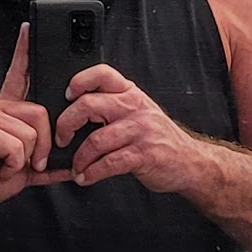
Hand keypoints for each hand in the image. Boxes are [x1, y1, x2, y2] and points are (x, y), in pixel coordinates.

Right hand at [0, 24, 70, 209]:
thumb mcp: (22, 169)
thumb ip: (45, 164)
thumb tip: (68, 167)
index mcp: (7, 112)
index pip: (19, 75)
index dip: (25, 52)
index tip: (30, 30)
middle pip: (40, 112)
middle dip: (44, 144)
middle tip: (33, 162)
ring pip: (30, 132)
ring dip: (26, 158)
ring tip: (8, 165)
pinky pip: (16, 145)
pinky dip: (13, 164)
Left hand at [56, 64, 201, 191]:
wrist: (190, 161)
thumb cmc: (157, 138)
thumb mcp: (140, 111)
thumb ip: (114, 105)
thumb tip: (73, 112)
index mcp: (131, 93)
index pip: (102, 74)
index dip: (79, 81)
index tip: (67, 97)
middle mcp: (135, 108)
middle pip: (88, 105)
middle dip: (65, 125)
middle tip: (61, 139)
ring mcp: (141, 131)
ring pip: (95, 140)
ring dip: (79, 158)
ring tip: (76, 168)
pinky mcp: (144, 155)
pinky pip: (108, 163)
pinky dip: (91, 173)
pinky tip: (86, 177)